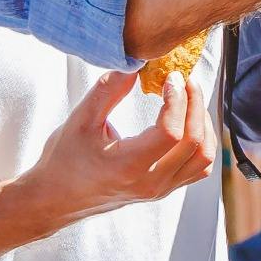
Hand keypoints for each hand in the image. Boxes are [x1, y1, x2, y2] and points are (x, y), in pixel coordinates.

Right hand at [9, 65, 215, 227]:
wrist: (57, 197)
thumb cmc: (65, 159)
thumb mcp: (80, 120)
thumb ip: (108, 90)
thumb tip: (135, 63)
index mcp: (128, 166)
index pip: (171, 133)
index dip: (178, 100)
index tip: (170, 77)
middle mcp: (149, 182)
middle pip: (194, 143)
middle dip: (195, 104)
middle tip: (184, 80)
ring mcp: (160, 189)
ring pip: (203, 158)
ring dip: (203, 124)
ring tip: (189, 99)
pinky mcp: (164, 189)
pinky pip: (198, 168)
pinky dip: (201, 141)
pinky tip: (188, 120)